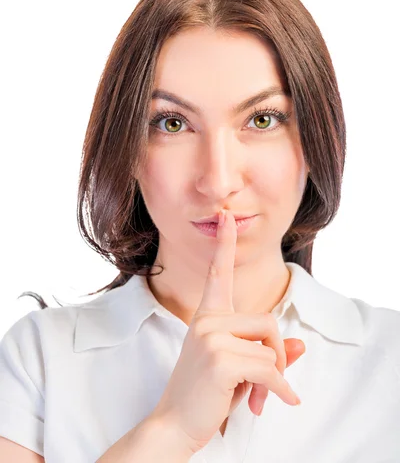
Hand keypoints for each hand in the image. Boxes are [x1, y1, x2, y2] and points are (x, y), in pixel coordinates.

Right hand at [151, 209, 304, 454]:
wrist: (175, 426)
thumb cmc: (206, 395)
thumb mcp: (240, 369)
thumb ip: (269, 353)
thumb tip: (301, 344)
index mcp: (207, 317)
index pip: (217, 273)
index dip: (225, 244)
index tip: (227, 217)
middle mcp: (207, 320)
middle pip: (268, 322)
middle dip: (277, 355)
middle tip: (270, 384)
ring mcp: (211, 336)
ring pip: (270, 346)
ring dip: (275, 376)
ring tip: (261, 397)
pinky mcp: (220, 358)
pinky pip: (269, 369)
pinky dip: (280, 390)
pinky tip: (278, 403)